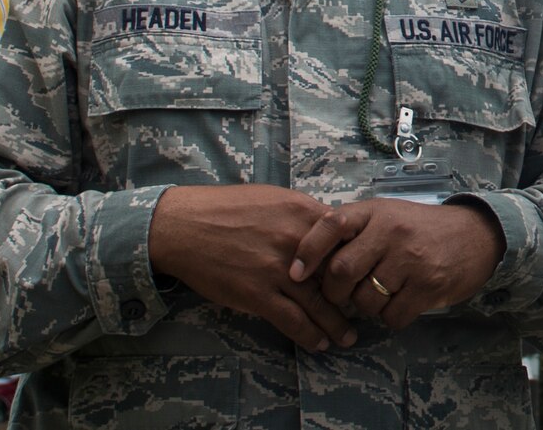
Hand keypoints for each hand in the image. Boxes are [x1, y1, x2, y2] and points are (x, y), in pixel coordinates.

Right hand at [148, 185, 357, 350]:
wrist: (181, 226)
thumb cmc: (222, 208)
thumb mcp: (268, 197)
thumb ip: (299, 214)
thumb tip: (324, 231)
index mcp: (300, 212)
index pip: (345, 241)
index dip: (355, 261)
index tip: (360, 275)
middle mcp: (294, 241)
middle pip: (338, 276)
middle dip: (352, 298)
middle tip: (361, 311)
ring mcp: (277, 270)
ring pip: (320, 305)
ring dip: (337, 325)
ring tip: (346, 337)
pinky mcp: (258, 294)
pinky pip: (294, 321)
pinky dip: (310, 335)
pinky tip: (318, 343)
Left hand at [288, 198, 505, 330]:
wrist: (474, 234)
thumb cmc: (417, 227)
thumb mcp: (384, 214)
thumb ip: (352, 228)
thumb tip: (306, 253)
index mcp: (373, 212)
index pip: (330, 225)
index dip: (307, 251)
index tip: (295, 273)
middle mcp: (390, 233)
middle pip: (342, 270)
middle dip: (333, 292)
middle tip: (338, 296)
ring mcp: (410, 260)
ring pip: (365, 299)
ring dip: (363, 307)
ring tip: (373, 297)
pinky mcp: (429, 286)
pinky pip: (392, 315)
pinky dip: (388, 318)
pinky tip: (396, 305)